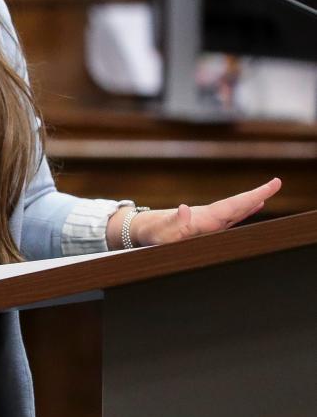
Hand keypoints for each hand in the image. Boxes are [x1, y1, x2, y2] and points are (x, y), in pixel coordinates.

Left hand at [113, 177, 281, 246]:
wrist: (139, 230)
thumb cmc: (150, 234)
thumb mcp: (160, 232)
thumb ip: (174, 222)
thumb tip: (185, 208)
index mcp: (204, 219)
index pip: (233, 206)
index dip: (252, 197)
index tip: (270, 186)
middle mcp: (208, 217)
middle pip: (237, 205)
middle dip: (257, 195)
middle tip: (277, 182)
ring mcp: (207, 221)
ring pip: (234, 211)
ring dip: (250, 203)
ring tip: (267, 194)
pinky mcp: (204, 227)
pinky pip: (228, 219)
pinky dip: (241, 213)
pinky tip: (250, 209)